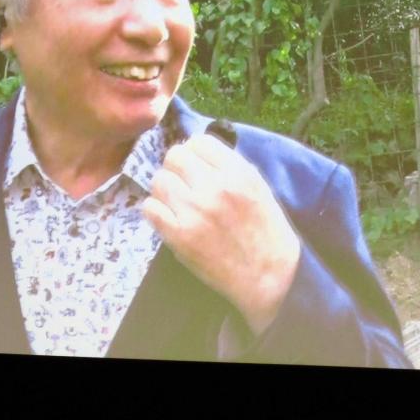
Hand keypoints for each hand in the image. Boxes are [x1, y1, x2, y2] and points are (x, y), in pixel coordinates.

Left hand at [142, 134, 300, 334]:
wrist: (269, 277)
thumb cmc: (266, 232)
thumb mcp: (258, 189)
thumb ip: (230, 168)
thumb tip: (198, 153)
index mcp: (239, 173)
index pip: (199, 142)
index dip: (194, 152)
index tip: (196, 166)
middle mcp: (215, 187)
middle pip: (174, 156)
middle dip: (176, 168)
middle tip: (183, 184)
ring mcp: (195, 211)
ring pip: (159, 180)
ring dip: (165, 189)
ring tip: (175, 202)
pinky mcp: (179, 235)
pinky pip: (150, 208)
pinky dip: (156, 211)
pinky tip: (168, 218)